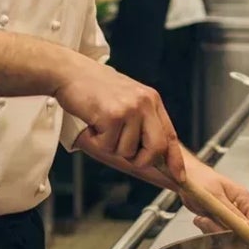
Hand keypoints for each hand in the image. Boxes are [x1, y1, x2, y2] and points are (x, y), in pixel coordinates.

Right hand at [55, 56, 183, 179]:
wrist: (70, 72)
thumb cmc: (94, 87)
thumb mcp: (126, 99)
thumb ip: (140, 121)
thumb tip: (149, 153)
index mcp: (152, 100)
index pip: (169, 135)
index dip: (174, 159)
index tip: (178, 176)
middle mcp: (145, 103)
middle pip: (156, 149)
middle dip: (141, 160)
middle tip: (124, 154)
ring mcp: (130, 109)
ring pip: (127, 151)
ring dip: (109, 145)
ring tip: (99, 125)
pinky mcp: (113, 115)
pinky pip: (108, 146)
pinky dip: (96, 141)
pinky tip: (91, 123)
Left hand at [181, 157, 248, 233]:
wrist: (184, 179)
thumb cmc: (198, 179)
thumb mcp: (215, 196)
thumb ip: (232, 212)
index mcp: (244, 198)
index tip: (234, 235)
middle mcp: (240, 208)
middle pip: (244, 232)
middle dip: (225, 232)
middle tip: (209, 221)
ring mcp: (230, 216)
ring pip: (229, 235)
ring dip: (213, 229)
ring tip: (203, 218)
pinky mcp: (219, 221)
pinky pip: (218, 234)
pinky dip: (208, 229)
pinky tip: (201, 219)